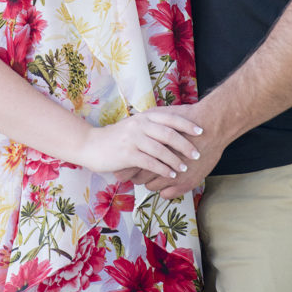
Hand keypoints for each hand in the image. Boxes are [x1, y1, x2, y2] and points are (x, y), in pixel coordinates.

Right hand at [79, 108, 202, 177]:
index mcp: (144, 117)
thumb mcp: (134, 126)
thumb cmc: (116, 138)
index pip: (170, 118)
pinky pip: (150, 162)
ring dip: (175, 160)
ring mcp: (133, 139)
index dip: (187, 124)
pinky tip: (170, 175)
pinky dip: (162, 169)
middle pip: (168, 133)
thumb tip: (172, 129)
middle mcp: (140, 125)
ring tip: (185, 168)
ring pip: (160, 149)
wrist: (91, 144)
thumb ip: (150, 126)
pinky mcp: (127, 154)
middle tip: (197, 153)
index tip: (201, 131)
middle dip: (185, 144)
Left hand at [140, 101, 224, 197]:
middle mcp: (159, 164)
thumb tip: (134, 124)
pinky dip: (166, 189)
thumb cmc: (187, 119)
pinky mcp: (185, 183)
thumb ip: (146, 124)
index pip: (132, 165)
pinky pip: (166, 194)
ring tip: (158, 173)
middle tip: (143, 169)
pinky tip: (169, 179)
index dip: (131, 165)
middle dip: (139, 174)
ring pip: (151, 187)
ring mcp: (172, 176)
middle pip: (138, 178)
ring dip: (153, 181)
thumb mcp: (161, 117)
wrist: (211, 126)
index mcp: (150, 149)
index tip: (133, 163)